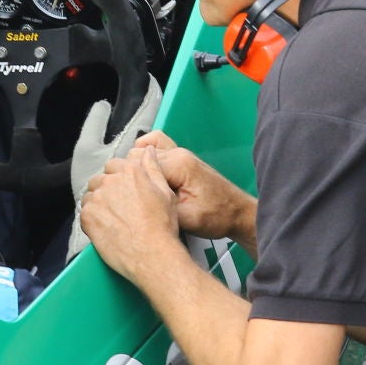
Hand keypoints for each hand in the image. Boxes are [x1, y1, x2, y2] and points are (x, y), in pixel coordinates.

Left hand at [79, 146, 188, 286]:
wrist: (152, 254)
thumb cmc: (162, 225)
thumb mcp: (165, 191)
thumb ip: (153, 167)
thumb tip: (146, 150)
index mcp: (130, 170)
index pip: (114, 165)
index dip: (120, 179)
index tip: (126, 192)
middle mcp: (110, 180)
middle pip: (100, 180)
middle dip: (107, 190)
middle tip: (120, 208)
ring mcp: (97, 198)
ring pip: (91, 196)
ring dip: (98, 204)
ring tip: (113, 220)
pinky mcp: (87, 217)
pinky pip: (84, 213)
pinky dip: (92, 219)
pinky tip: (107, 228)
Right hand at [129, 132, 256, 246]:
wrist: (237, 213)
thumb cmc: (217, 216)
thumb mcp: (186, 218)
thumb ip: (160, 205)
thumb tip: (136, 200)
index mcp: (179, 165)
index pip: (138, 165)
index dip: (130, 184)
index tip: (128, 200)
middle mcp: (178, 153)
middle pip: (136, 157)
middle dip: (130, 176)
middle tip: (133, 197)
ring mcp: (180, 153)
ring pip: (142, 151)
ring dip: (136, 168)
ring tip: (137, 188)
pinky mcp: (181, 159)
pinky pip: (155, 146)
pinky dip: (144, 154)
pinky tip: (142, 171)